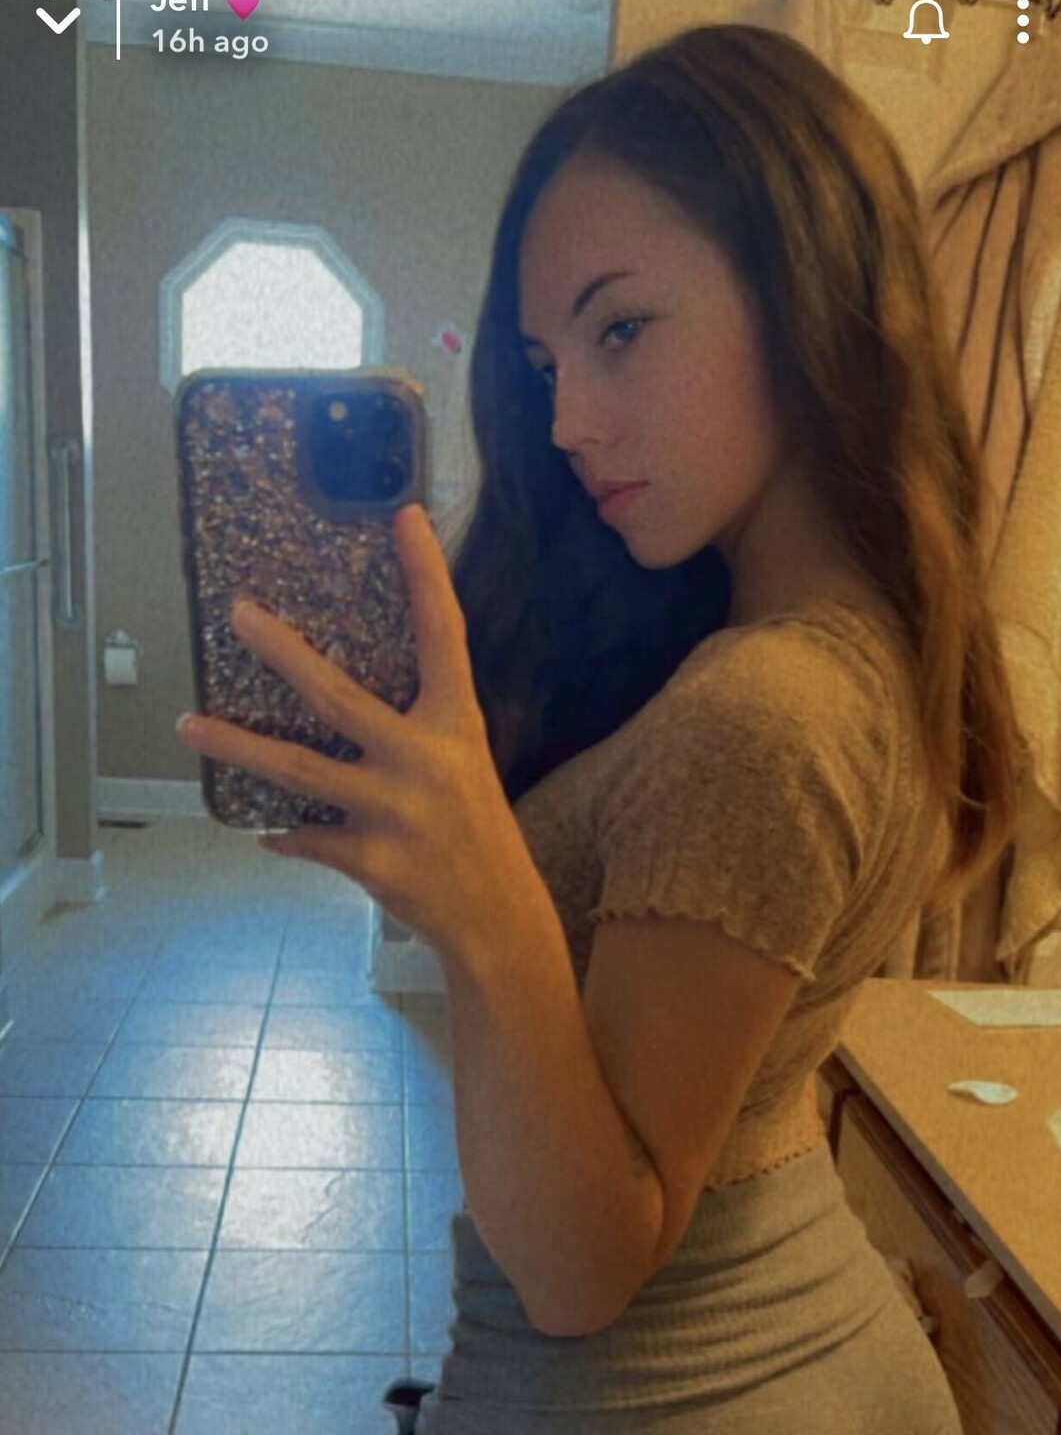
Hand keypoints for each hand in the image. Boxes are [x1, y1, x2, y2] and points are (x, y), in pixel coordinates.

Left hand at [177, 503, 529, 963]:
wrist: (498, 918)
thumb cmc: (476, 833)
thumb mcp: (462, 765)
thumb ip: (414, 728)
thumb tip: (340, 697)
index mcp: (455, 725)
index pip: (443, 635)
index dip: (426, 574)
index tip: (404, 517)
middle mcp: (424, 760)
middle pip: (338, 695)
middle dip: (282, 652)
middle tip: (238, 614)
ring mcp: (394, 811)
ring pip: (298, 769)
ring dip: (237, 745)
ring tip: (188, 724)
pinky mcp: (370, 860)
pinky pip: (305, 837)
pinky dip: (283, 833)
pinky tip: (263, 830)